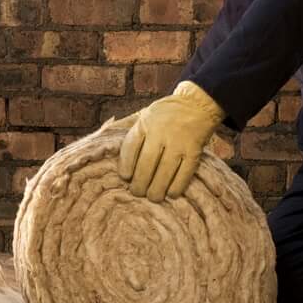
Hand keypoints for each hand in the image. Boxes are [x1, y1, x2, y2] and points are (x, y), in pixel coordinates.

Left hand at [117, 82, 223, 200]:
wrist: (196, 105)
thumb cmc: (165, 115)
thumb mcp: (143, 115)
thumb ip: (128, 128)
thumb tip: (105, 142)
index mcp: (145, 123)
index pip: (130, 148)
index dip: (126, 165)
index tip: (125, 177)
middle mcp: (161, 132)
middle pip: (147, 163)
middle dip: (140, 183)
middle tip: (137, 192)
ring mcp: (179, 142)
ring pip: (165, 171)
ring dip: (157, 188)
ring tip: (152, 197)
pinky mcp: (194, 151)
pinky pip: (185, 173)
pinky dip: (177, 186)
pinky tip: (171, 194)